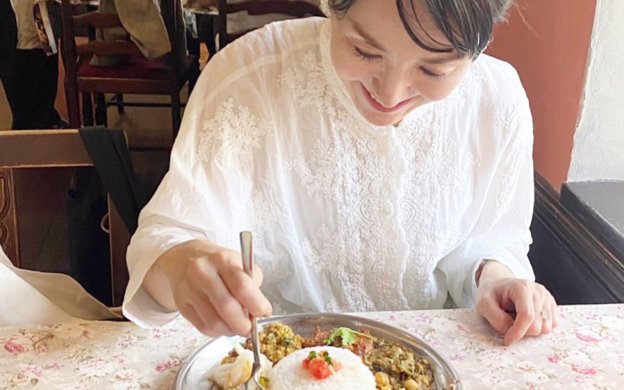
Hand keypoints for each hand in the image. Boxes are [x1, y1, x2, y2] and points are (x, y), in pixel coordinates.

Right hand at [147, 239, 271, 336]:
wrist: (183, 259)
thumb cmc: (217, 263)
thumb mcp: (238, 262)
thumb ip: (252, 283)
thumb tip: (259, 310)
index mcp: (222, 260)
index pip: (242, 287)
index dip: (257, 305)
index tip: (264, 312)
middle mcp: (203, 273)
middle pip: (227, 308)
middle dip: (243, 324)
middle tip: (250, 327)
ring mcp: (189, 289)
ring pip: (214, 322)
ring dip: (230, 330)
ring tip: (237, 326)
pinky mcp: (181, 304)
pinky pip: (203, 327)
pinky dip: (217, 332)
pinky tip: (223, 324)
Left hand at [476, 277, 557, 344]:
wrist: (499, 286)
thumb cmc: (491, 295)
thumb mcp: (484, 304)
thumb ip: (496, 318)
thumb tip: (511, 331)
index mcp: (521, 287)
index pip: (527, 315)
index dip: (517, 332)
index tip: (507, 341)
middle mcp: (538, 291)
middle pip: (537, 325)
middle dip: (522, 332)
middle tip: (508, 324)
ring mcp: (547, 298)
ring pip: (546, 328)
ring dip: (530, 330)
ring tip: (517, 319)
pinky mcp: (552, 305)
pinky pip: (551, 326)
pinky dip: (538, 328)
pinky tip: (527, 319)